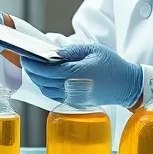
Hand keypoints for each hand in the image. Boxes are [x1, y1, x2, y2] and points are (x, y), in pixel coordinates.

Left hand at [20, 43, 142, 107]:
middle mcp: (73, 88)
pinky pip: (54, 96)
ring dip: (38, 80)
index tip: (26, 57)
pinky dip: (46, 87)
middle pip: (44, 82)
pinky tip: (46, 78)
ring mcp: (73, 98)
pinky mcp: (75, 103)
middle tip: (26, 61)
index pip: (47, 71)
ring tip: (34, 69)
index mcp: (77, 73)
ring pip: (47, 91)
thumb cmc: (111, 66)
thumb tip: (52, 54)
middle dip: (32, 71)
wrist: (126, 86)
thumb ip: (70, 52)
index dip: (34, 65)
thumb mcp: (92, 50)